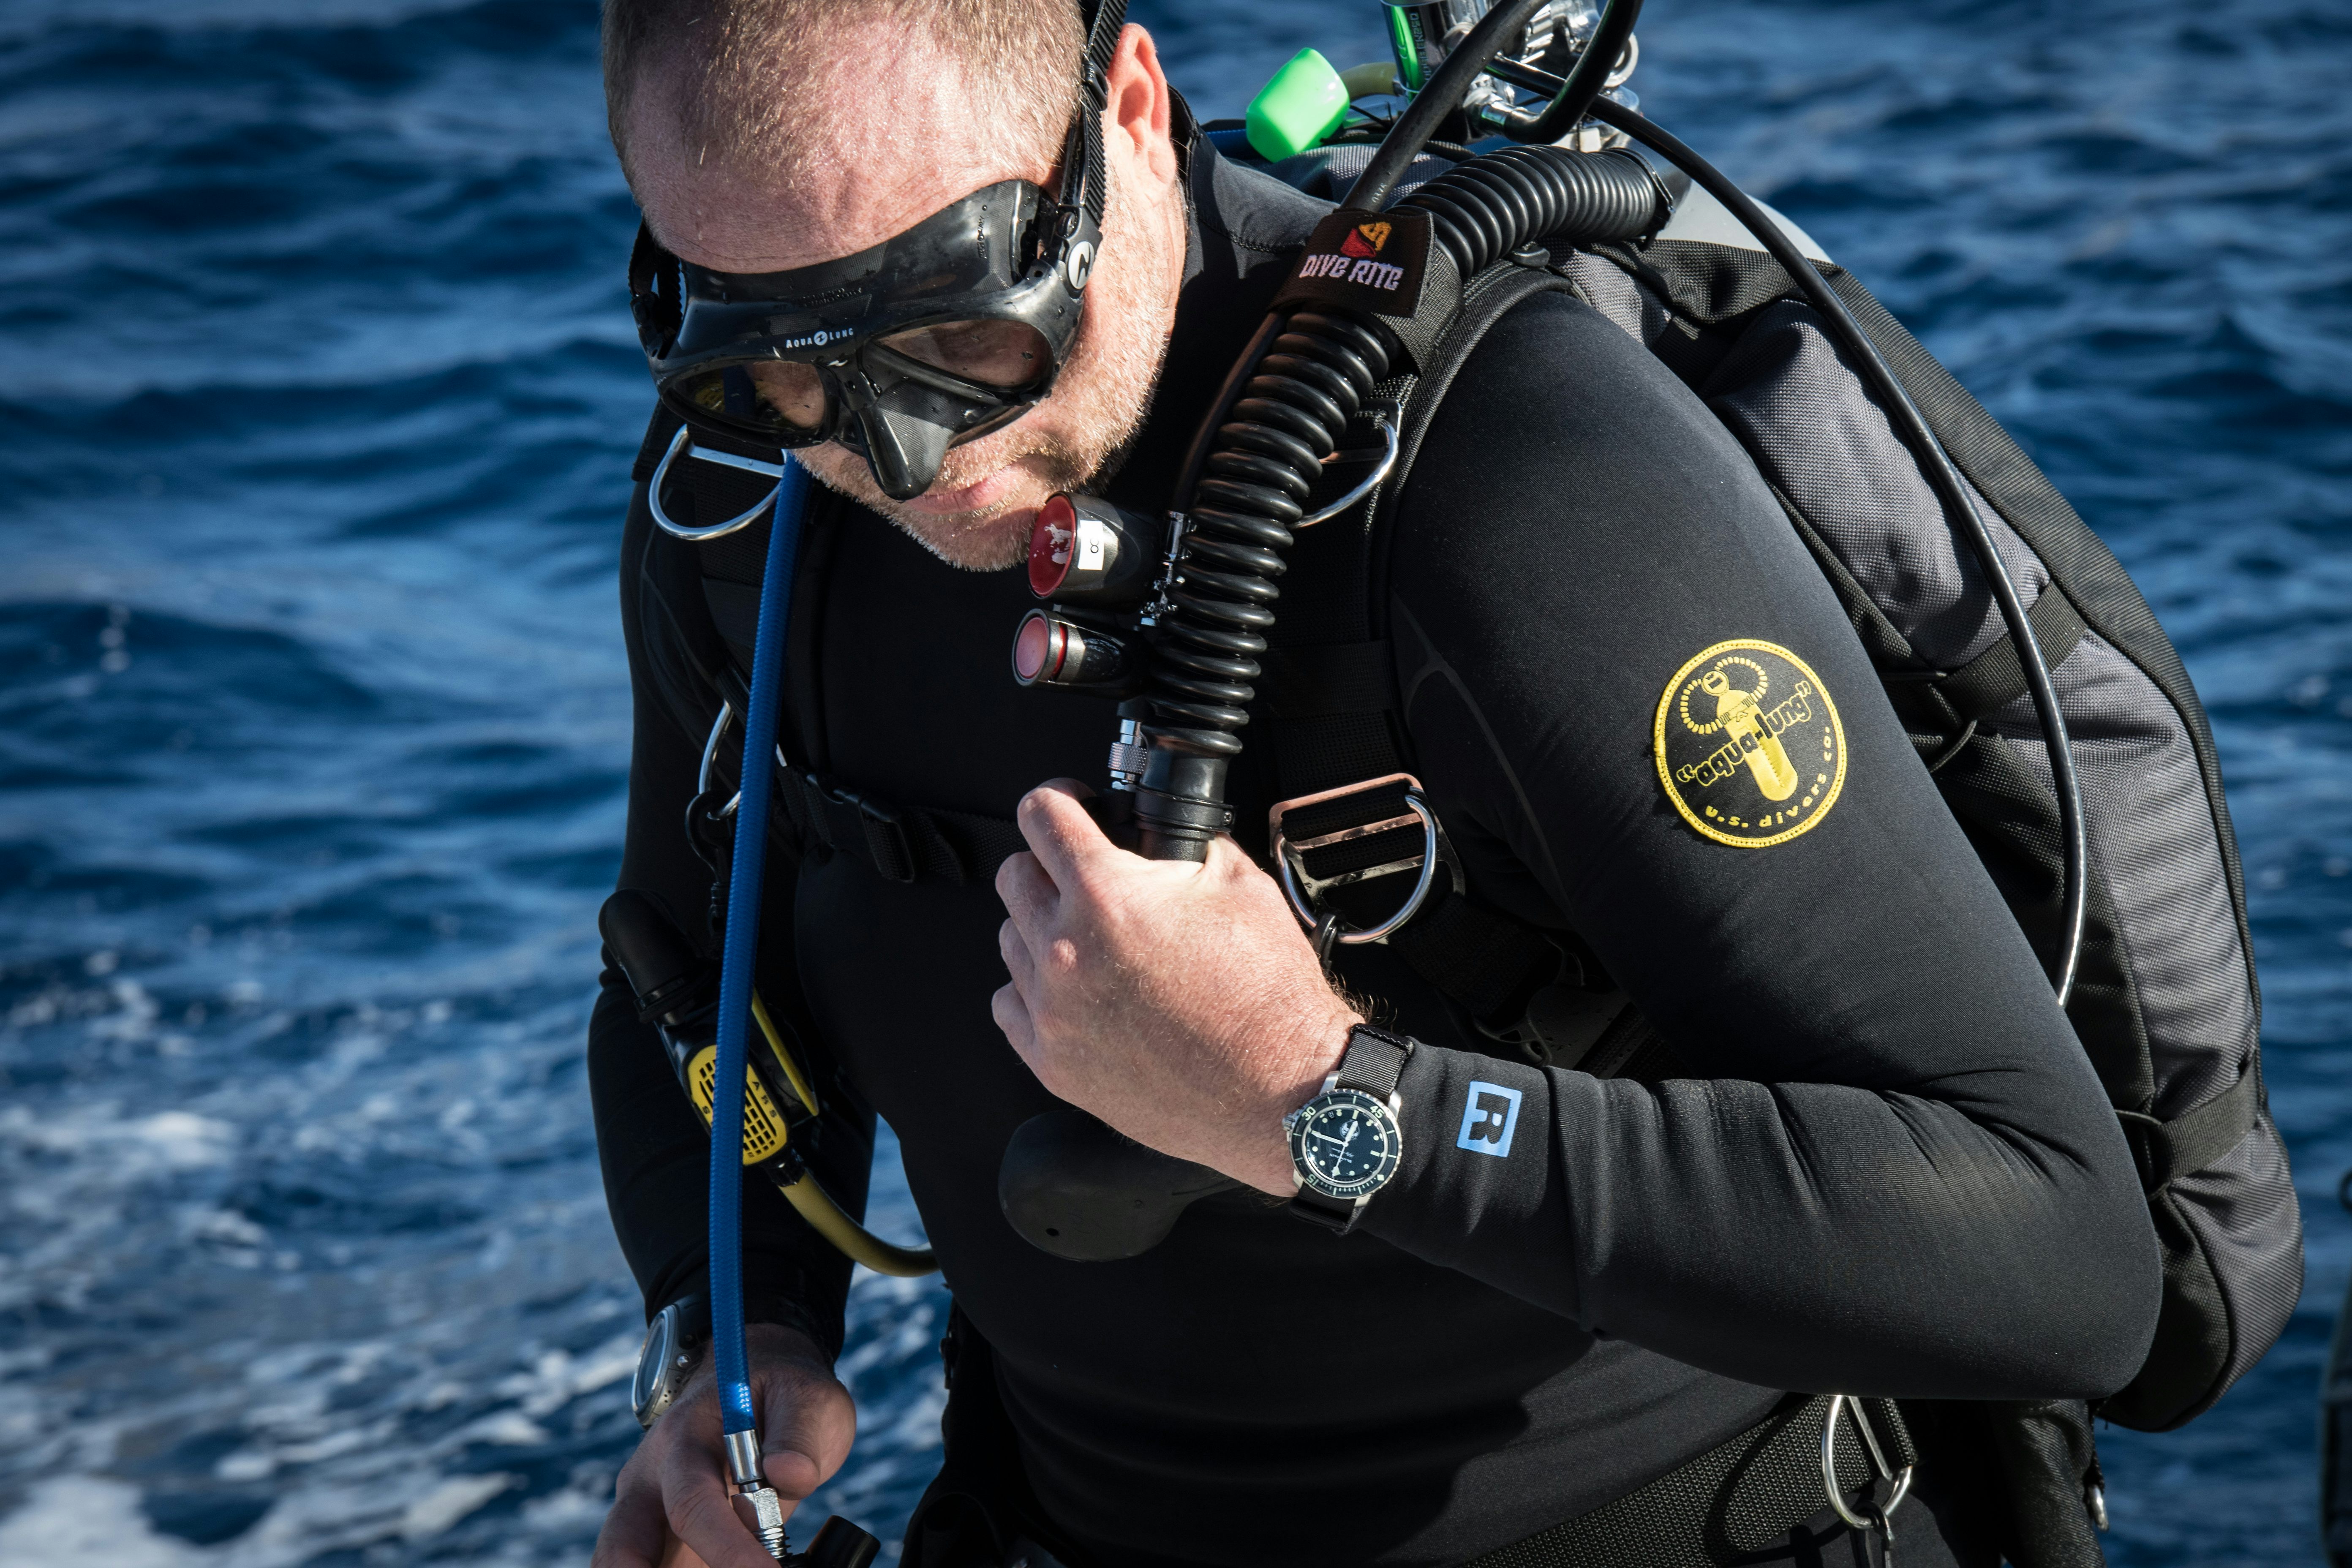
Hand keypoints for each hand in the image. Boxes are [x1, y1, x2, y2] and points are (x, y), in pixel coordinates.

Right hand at [593, 1324, 855, 1567]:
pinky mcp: (663, 1539)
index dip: (727, 1547)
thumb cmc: (780, 1392)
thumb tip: (789, 1473)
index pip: (693, 1502)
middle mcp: (653, 1479)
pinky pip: (658, 1564)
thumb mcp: (804, 1396)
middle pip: (625, 1543)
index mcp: (683, 1439)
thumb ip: (798, 1433)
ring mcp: (649, 1513)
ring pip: (624, 1558)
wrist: (755, 1388)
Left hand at [993, 780, 1361, 1195]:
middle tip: (1083, 875)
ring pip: (1009, 939)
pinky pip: (1010, 1005)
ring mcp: (1053, 1012)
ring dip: (1041, 928)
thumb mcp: (1243, 886)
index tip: (1070, 804)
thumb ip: (1189, 848)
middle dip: (1047, 862)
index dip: (1058, 797)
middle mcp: (1066, 952)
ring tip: (1090, 940)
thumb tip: (1167, 839)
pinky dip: (1033, 990)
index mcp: (1107, 897)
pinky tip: (1074, 989)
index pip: (1041, 816)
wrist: (1281, 1091)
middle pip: (1014, 875)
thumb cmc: (1268, 999)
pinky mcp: (1053, 1063)